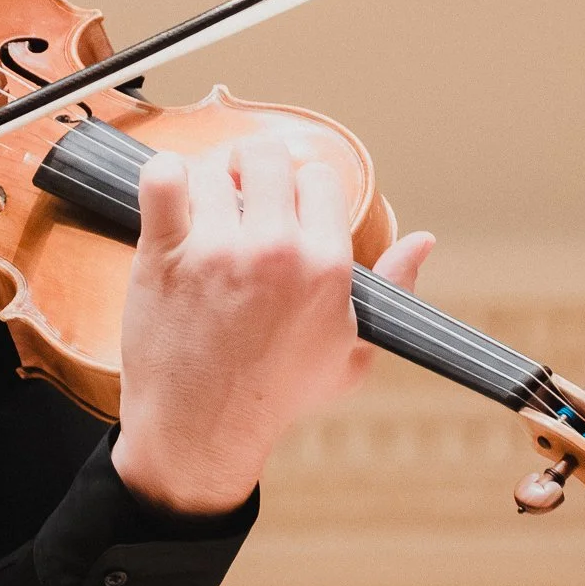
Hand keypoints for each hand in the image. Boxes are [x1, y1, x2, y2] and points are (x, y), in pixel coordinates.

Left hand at [109, 138, 433, 514]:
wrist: (201, 430)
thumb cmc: (277, 394)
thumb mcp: (353, 352)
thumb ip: (392, 287)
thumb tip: (423, 239)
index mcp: (327, 266)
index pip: (319, 175)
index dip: (299, 188)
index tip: (282, 208)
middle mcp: (275, 251)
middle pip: (266, 155)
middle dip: (253, 170)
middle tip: (240, 201)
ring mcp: (217, 250)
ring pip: (213, 167)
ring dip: (208, 184)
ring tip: (205, 216)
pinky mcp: (165, 254)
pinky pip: (162, 178)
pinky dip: (164, 176)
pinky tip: (171, 198)